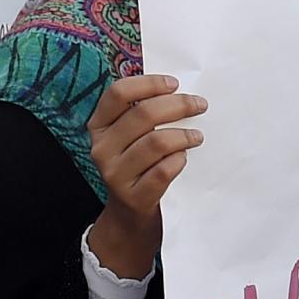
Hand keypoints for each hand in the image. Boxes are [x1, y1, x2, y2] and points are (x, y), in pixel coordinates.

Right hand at [85, 74, 203, 275]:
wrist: (130, 215)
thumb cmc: (138, 165)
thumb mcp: (129, 137)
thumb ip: (141, 112)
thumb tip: (174, 85)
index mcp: (98, 125)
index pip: (118, 93)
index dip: (149, 84)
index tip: (175, 83)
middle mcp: (101, 148)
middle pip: (142, 114)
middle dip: (178, 105)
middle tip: (200, 105)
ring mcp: (114, 174)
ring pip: (156, 142)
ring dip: (183, 135)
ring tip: (197, 135)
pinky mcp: (133, 196)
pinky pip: (163, 170)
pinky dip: (179, 160)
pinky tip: (184, 158)